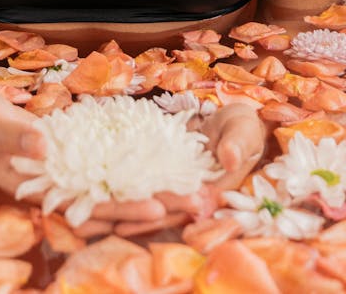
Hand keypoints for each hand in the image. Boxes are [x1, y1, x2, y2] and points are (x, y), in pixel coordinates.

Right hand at [0, 90, 183, 236]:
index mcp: (36, 191)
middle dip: (151, 210)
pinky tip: (164, 174)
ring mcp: (66, 180)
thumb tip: (42, 146)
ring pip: (115, 197)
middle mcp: (55, 193)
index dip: (121, 211)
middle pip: (110, 209)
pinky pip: (110, 176)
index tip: (156, 208)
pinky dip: (137, 177)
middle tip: (194, 205)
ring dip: (152, 198)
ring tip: (192, 196)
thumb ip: (13, 134)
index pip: (86, 210)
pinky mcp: (73, 162)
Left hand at [101, 102, 267, 237]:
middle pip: (166, 210)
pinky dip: (130, 185)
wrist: (233, 122)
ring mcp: (180, 186)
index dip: (167, 213)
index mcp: (215, 192)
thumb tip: (229, 159)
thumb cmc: (243, 129)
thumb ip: (236, 146)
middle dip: (140, 217)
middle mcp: (195, 195)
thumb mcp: (243, 133)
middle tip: (113, 224)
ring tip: (102, 215)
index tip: (146, 217)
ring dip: (131, 207)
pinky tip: (105, 188)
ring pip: (154, 199)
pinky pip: (148, 181)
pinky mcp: (168, 173)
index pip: (189, 207)